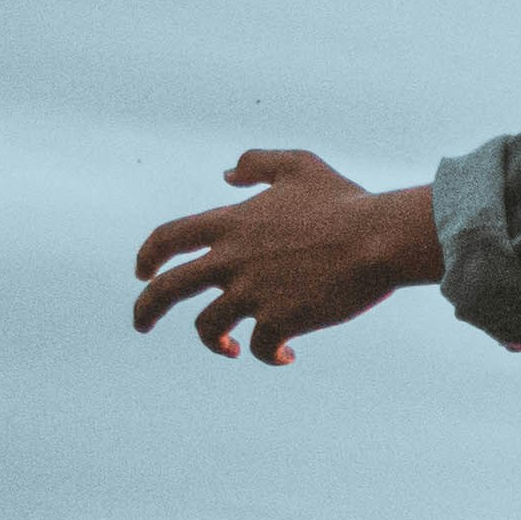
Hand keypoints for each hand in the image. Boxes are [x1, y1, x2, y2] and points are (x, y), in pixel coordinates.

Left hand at [130, 152, 442, 363]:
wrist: (379, 240)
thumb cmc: (347, 203)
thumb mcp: (299, 166)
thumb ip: (257, 164)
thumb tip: (226, 176)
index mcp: (230, 223)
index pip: (168, 238)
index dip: (148, 255)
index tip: (141, 273)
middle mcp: (231, 260)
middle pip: (167, 288)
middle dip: (145, 309)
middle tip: (140, 324)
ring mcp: (252, 292)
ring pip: (207, 326)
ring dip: (213, 342)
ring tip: (229, 348)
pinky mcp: (281, 320)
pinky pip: (260, 347)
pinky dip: (269, 355)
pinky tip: (287, 355)